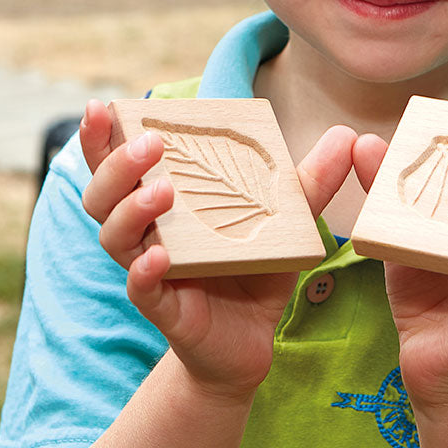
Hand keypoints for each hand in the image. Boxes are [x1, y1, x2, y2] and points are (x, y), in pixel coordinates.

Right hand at [79, 100, 356, 398]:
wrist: (253, 342)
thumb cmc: (256, 270)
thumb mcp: (285, 220)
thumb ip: (309, 180)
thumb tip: (346, 135)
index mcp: (162, 200)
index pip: (117, 162)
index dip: (101, 135)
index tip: (102, 105)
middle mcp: (146, 231)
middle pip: (102, 194)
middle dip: (117, 164)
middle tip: (151, 144)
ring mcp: (151, 269)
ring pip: (114, 236)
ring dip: (132, 210)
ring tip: (161, 192)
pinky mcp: (164, 308)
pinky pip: (142, 288)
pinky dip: (145, 271)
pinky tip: (160, 256)